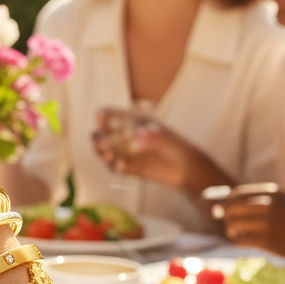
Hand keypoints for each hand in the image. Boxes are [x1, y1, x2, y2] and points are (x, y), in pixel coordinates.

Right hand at [91, 107, 228, 193]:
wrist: (186, 168)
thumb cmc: (175, 145)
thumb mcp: (163, 137)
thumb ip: (149, 137)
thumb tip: (133, 141)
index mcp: (128, 121)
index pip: (108, 115)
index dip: (101, 117)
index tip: (100, 121)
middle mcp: (122, 136)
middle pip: (100, 134)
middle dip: (98, 139)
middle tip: (103, 143)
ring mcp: (123, 152)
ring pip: (104, 151)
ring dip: (103, 153)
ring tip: (110, 155)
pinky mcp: (126, 168)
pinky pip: (114, 167)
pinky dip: (115, 166)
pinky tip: (122, 166)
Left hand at [210, 185, 284, 258]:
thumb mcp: (283, 204)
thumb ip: (257, 201)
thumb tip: (220, 204)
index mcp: (272, 192)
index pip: (236, 193)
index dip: (226, 202)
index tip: (224, 211)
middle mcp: (269, 205)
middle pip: (229, 207)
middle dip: (226, 217)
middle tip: (232, 225)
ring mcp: (268, 223)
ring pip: (231, 224)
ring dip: (231, 231)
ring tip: (240, 234)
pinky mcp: (268, 241)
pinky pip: (239, 240)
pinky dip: (239, 242)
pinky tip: (247, 243)